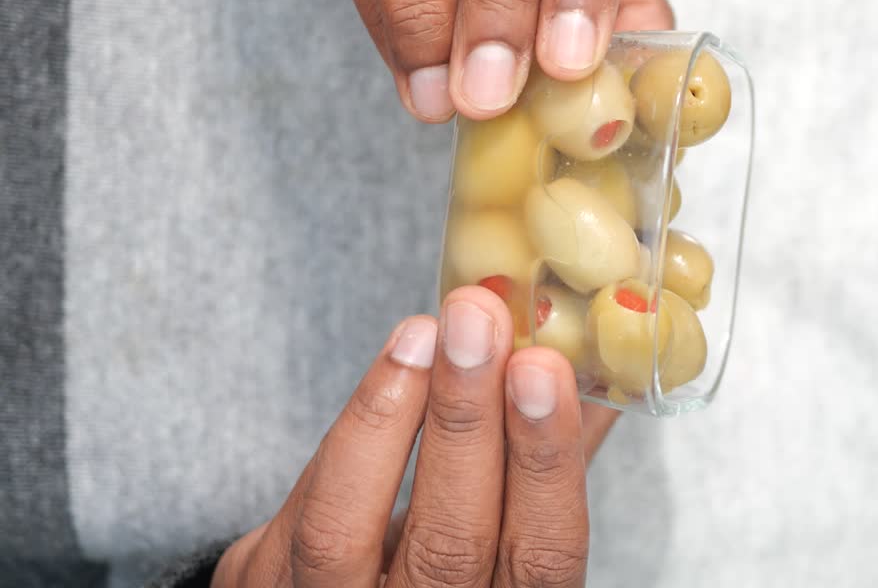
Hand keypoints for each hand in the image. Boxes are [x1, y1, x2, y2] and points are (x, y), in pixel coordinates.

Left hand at [213, 286, 611, 585]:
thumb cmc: (451, 571)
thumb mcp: (507, 534)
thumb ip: (548, 462)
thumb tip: (604, 363)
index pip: (538, 556)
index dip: (543, 466)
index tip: (543, 371)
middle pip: (448, 544)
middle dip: (465, 421)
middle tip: (476, 320)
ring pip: (345, 531)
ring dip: (387, 415)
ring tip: (421, 332)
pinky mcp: (270, 585)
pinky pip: (300, 509)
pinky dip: (351, 429)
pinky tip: (391, 365)